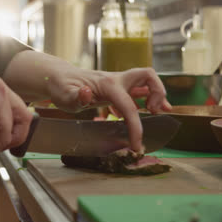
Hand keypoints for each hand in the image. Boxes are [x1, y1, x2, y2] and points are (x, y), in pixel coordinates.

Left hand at [47, 67, 171, 151]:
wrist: (58, 78)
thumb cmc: (62, 88)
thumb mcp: (65, 95)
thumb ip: (76, 97)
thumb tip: (86, 93)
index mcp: (107, 85)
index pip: (128, 106)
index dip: (136, 126)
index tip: (136, 145)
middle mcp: (116, 80)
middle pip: (147, 76)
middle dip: (158, 92)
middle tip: (155, 111)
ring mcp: (118, 83)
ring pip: (146, 81)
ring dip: (158, 94)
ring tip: (163, 111)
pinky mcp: (117, 88)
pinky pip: (139, 90)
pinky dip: (149, 98)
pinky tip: (151, 110)